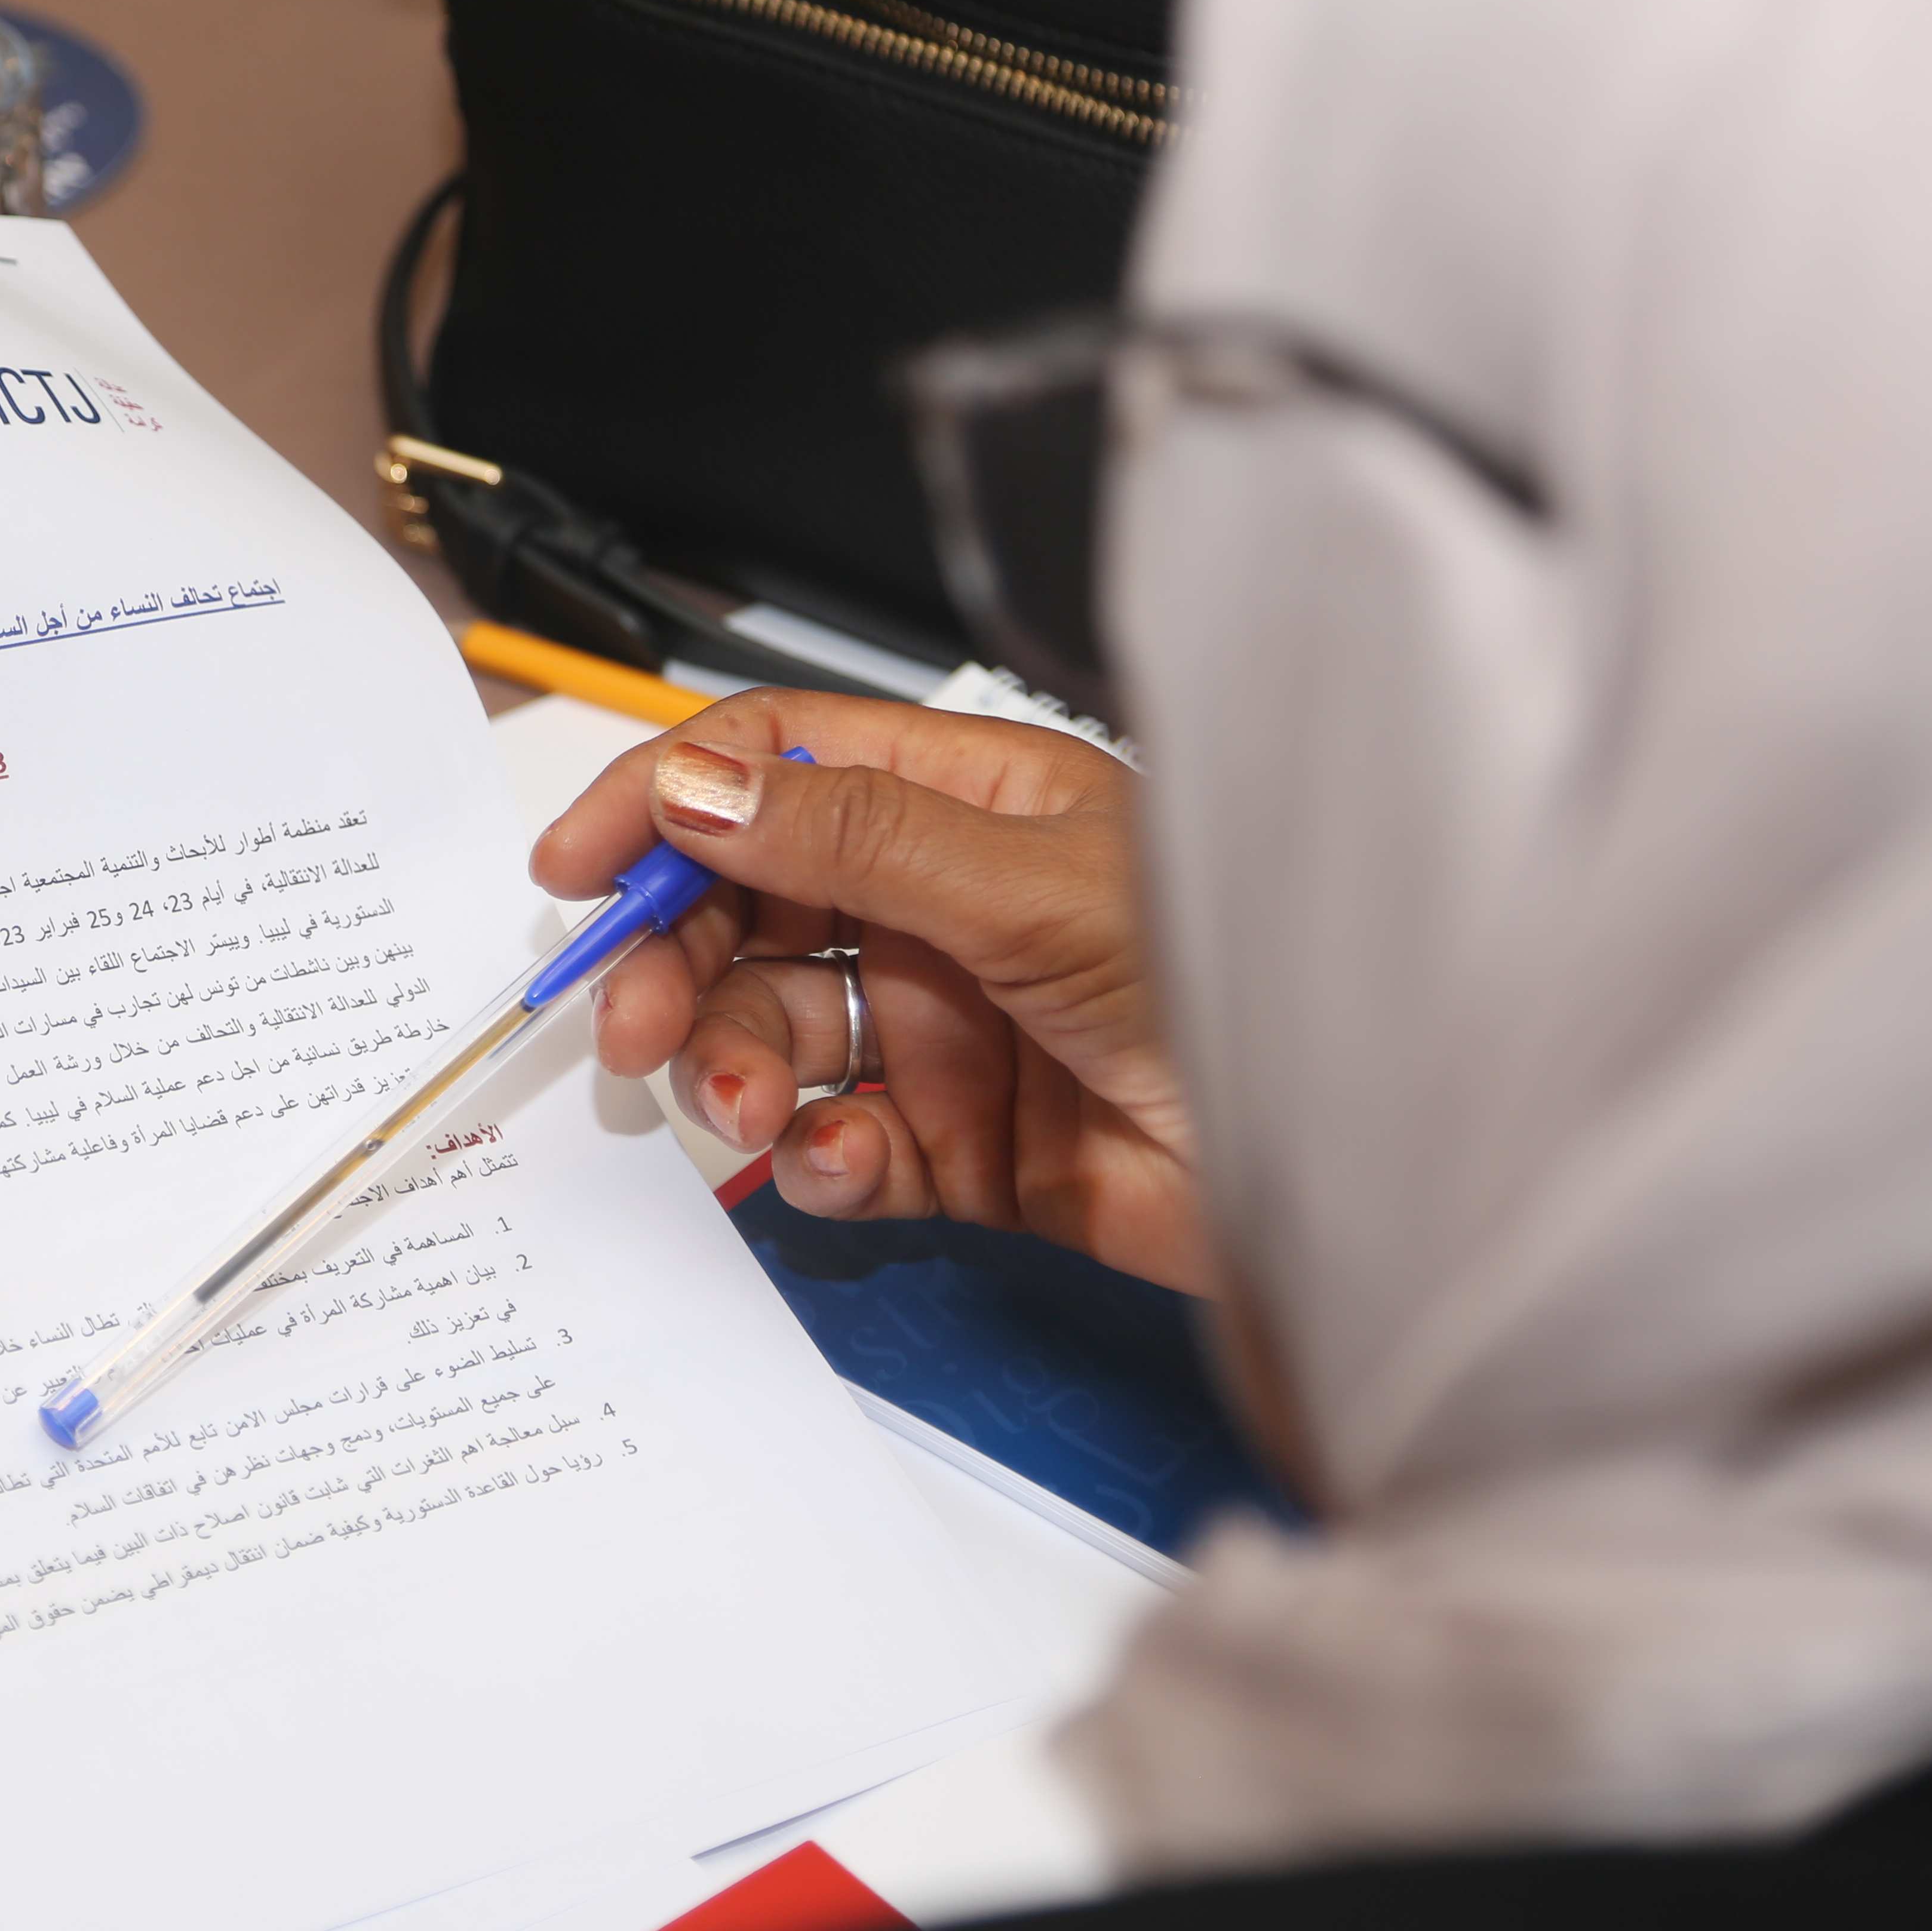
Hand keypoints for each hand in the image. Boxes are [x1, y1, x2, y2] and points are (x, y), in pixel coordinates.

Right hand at [531, 689, 1210, 1295]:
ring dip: (735, 1066)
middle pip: (751, 914)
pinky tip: (846, 1159)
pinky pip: (843, 1146)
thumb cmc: (1234, 978)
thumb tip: (696, 791)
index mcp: (968, 804)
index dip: (665, 806)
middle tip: (633, 1024)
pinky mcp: (963, 1147)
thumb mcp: (1026, 883)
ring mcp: (950, 1029)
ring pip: (780, 1035)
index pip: (775, 770)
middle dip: (679, 964)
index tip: (577, 870)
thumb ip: (849, 841)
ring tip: (743, 1102)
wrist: (1354, 1158)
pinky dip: (821, 1158)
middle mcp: (947, 909)